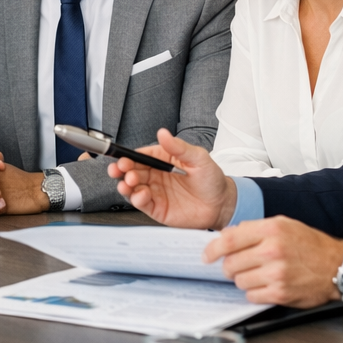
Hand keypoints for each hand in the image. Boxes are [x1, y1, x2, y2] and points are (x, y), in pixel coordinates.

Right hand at [107, 128, 236, 229]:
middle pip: (131, 171)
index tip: (123, 159)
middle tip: (121, 170)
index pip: (140, 156)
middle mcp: (155, 176)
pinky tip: (141, 194)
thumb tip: (163, 133)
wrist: (222, 205)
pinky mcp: (157, 208)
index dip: (128, 157)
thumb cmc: (212, 180)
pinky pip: (141, 203)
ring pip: (132, 188)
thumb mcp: (198, 158)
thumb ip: (179, 147)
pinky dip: (137, 199)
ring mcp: (155, 192)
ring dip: (126, 185)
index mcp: (162, 160)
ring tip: (129, 182)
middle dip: (122, 170)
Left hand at [201, 217, 342, 306]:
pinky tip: (266, 284)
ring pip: (239, 281)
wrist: (337, 266)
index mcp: (271, 230)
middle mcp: (272, 251)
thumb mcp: (283, 225)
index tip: (207, 256)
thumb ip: (253, 229)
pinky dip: (255, 292)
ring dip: (244, 280)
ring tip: (259, 274)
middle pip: (230, 264)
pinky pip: (251, 296)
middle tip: (238, 266)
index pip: (228, 240)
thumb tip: (224, 236)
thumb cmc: (310, 245)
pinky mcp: (280, 293)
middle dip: (229, 267)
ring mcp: (276, 274)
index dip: (212, 249)